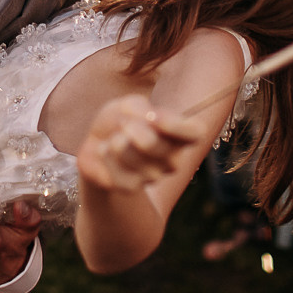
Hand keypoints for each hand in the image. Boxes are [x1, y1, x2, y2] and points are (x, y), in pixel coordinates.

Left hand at [76, 94, 198, 194]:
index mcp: (181, 135)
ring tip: (115, 139)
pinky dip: (105, 154)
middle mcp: (174, 159)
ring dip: (116, 141)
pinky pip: (117, 170)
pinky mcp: (132, 187)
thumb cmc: (121, 120)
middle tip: (124, 124)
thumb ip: (141, 108)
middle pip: (155, 144)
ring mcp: (154, 176)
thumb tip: (151, 118)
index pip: (195, 133)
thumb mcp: (129, 105)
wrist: (98, 141)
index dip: (176, 126)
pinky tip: (106, 150)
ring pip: (132, 156)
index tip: (154, 116)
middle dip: (132, 129)